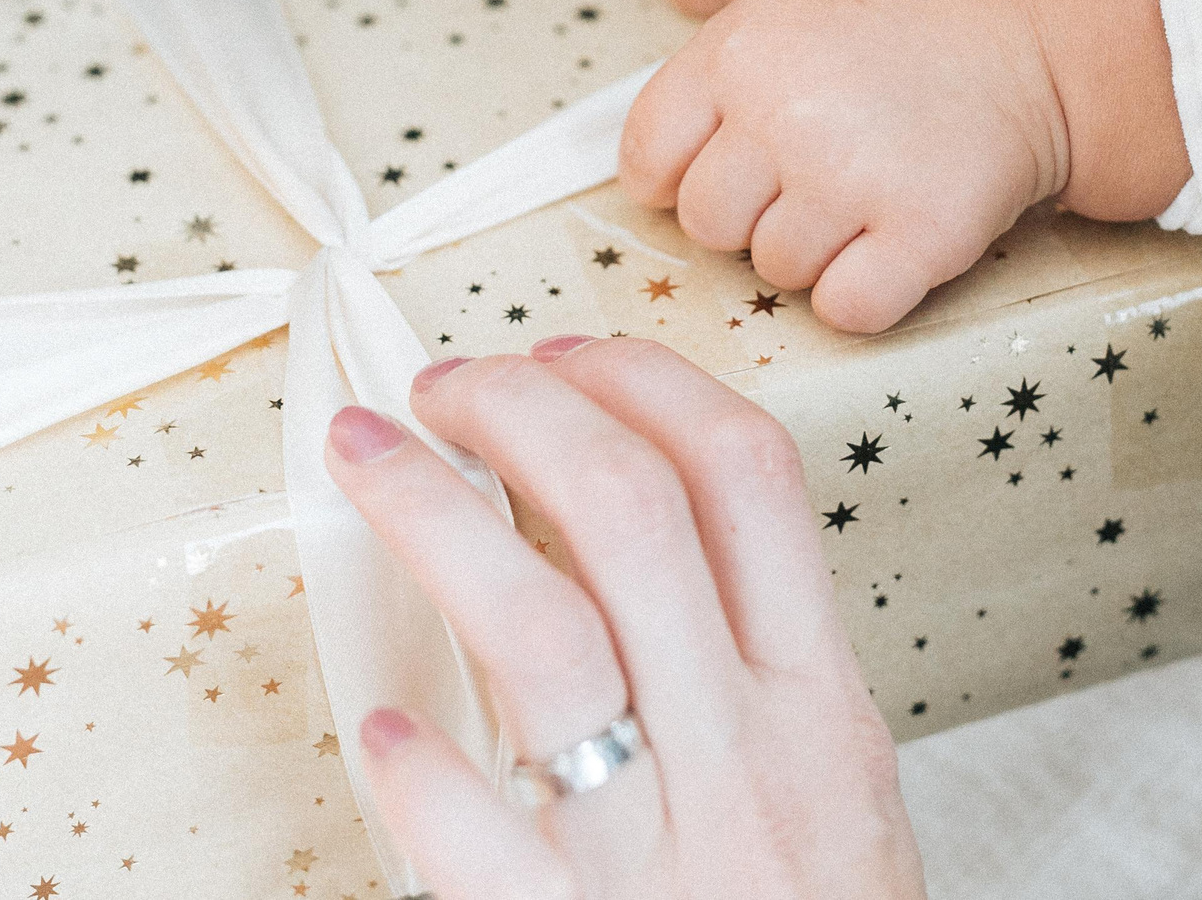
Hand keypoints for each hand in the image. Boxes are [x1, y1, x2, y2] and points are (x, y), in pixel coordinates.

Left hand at [323, 334, 926, 899]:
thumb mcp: (834, 802)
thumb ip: (755, 679)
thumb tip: (626, 541)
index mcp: (823, 710)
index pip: (746, 476)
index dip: (642, 381)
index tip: (563, 351)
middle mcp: (753, 762)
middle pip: (631, 511)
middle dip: (521, 410)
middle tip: (442, 389)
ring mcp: (665, 856)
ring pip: (539, 626)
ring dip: (434, 516)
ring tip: (367, 463)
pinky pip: (486, 836)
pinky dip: (423, 769)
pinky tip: (383, 726)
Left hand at [620, 0, 1190, 332]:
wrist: (1042, 41)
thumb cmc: (914, 25)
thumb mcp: (792, 8)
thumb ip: (717, 79)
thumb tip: (651, 175)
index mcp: (738, 50)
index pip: (648, 160)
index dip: (683, 179)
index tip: (732, 171)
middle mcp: (781, 114)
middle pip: (708, 226)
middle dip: (755, 216)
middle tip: (820, 178)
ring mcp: (849, 178)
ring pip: (775, 273)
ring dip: (818, 252)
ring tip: (870, 195)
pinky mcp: (919, 236)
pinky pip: (844, 311)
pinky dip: (867, 294)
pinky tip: (897, 242)